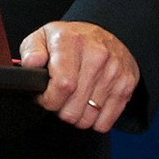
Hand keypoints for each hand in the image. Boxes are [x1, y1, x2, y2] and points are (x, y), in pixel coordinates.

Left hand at [18, 21, 138, 131]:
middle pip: (73, 108)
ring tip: (74, 99)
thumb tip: (32, 64)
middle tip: (60, 98)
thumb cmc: (70, 41)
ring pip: (88, 119)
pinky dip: (94, 120)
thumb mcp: (44, 37)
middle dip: (61, 110)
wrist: (103, 35)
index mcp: (72, 41)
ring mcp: (114, 71)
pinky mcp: (126, 85)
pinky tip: (89, 103)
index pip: (63, 85)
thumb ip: (31, 51)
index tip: (45, 98)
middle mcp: (96, 55)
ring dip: (77, 116)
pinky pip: (105, 123)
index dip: (49, 100)